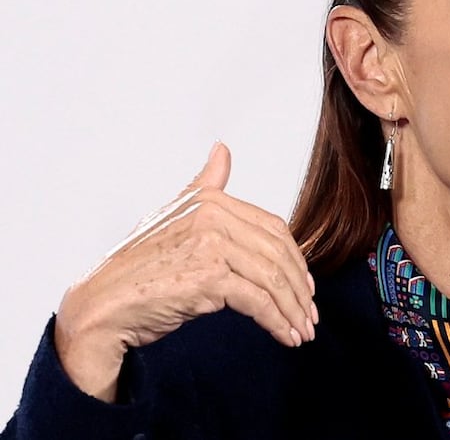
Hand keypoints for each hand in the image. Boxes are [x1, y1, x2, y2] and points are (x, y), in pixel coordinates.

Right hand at [54, 141, 316, 400]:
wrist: (104, 305)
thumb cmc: (138, 267)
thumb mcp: (173, 216)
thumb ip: (203, 185)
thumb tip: (222, 150)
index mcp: (210, 201)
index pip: (273, 228)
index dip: (295, 258)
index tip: (304, 285)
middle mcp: (212, 216)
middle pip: (277, 253)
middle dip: (299, 287)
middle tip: (310, 313)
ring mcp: (210, 245)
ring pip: (272, 278)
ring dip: (293, 308)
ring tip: (302, 330)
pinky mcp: (208, 278)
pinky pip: (258, 301)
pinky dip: (278, 321)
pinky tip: (287, 335)